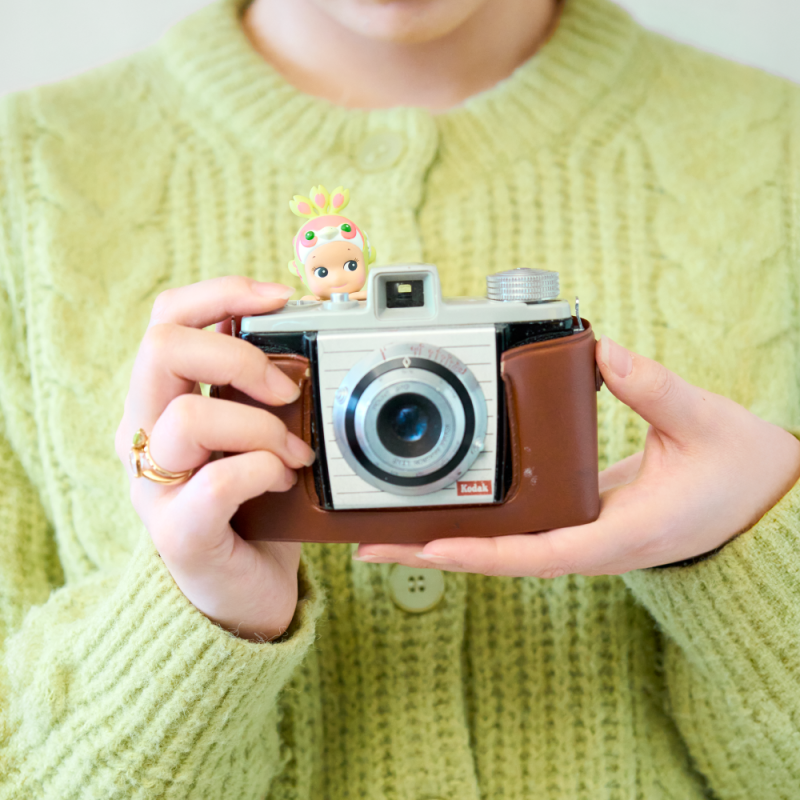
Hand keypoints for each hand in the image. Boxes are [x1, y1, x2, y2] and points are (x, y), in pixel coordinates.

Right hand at [115, 277, 315, 640]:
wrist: (244, 593)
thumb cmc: (254, 505)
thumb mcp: (256, 434)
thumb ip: (261, 391)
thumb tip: (304, 337)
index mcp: (161, 400)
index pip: (168, 319)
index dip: (221, 293)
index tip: (280, 298)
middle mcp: (142, 435)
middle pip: (161, 347)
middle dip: (238, 355)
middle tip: (287, 388)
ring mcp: (152, 486)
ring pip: (188, 416)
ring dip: (261, 427)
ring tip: (295, 455)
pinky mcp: (177, 532)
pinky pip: (219, 480)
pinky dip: (263, 471)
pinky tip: (282, 482)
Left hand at [353, 337, 799, 576]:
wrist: (767, 500)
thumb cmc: (743, 473)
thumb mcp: (705, 423)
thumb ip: (655, 387)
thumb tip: (605, 352)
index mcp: (621, 534)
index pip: (538, 554)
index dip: (480, 552)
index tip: (428, 545)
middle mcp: (594, 545)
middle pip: (501, 558)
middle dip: (436, 551)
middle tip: (371, 542)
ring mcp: (584, 536)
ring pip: (505, 548)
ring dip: (448, 539)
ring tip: (390, 528)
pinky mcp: (582, 520)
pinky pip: (521, 529)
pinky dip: (480, 523)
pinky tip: (448, 507)